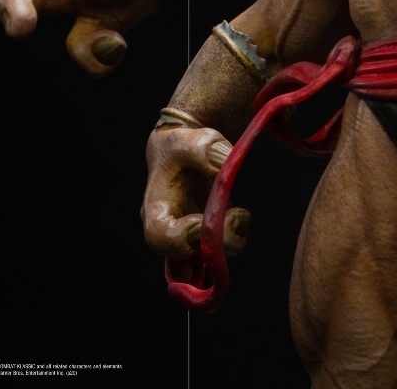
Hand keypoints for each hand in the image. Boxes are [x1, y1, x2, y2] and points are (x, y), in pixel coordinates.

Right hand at [0, 0, 160, 76]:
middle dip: (27, 33)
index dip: (11, 9)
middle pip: (32, 21)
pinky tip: (119, 46)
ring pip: (78, 46)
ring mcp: (91, 19)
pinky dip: (109, 55)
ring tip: (116, 42)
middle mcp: (68, 2)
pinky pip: (104, 53)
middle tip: (40, 42)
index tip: (24, 28)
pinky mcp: (112, 31)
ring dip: (93, 52)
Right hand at [141, 127, 249, 260]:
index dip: (180, 237)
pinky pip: (218, 250)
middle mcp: (170, 229)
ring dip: (227, 242)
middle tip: (235, 216)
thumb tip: (224, 162)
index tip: (202, 221)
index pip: (159, 236)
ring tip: (239, 214)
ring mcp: (189, 235)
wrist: (189, 148)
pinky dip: (233, 239)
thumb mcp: (188, 139)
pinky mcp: (206, 234)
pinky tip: (240, 217)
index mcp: (157, 208)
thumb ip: (203, 148)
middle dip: (213, 244)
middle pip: (184, 256)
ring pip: (205, 258)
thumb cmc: (182, 144)